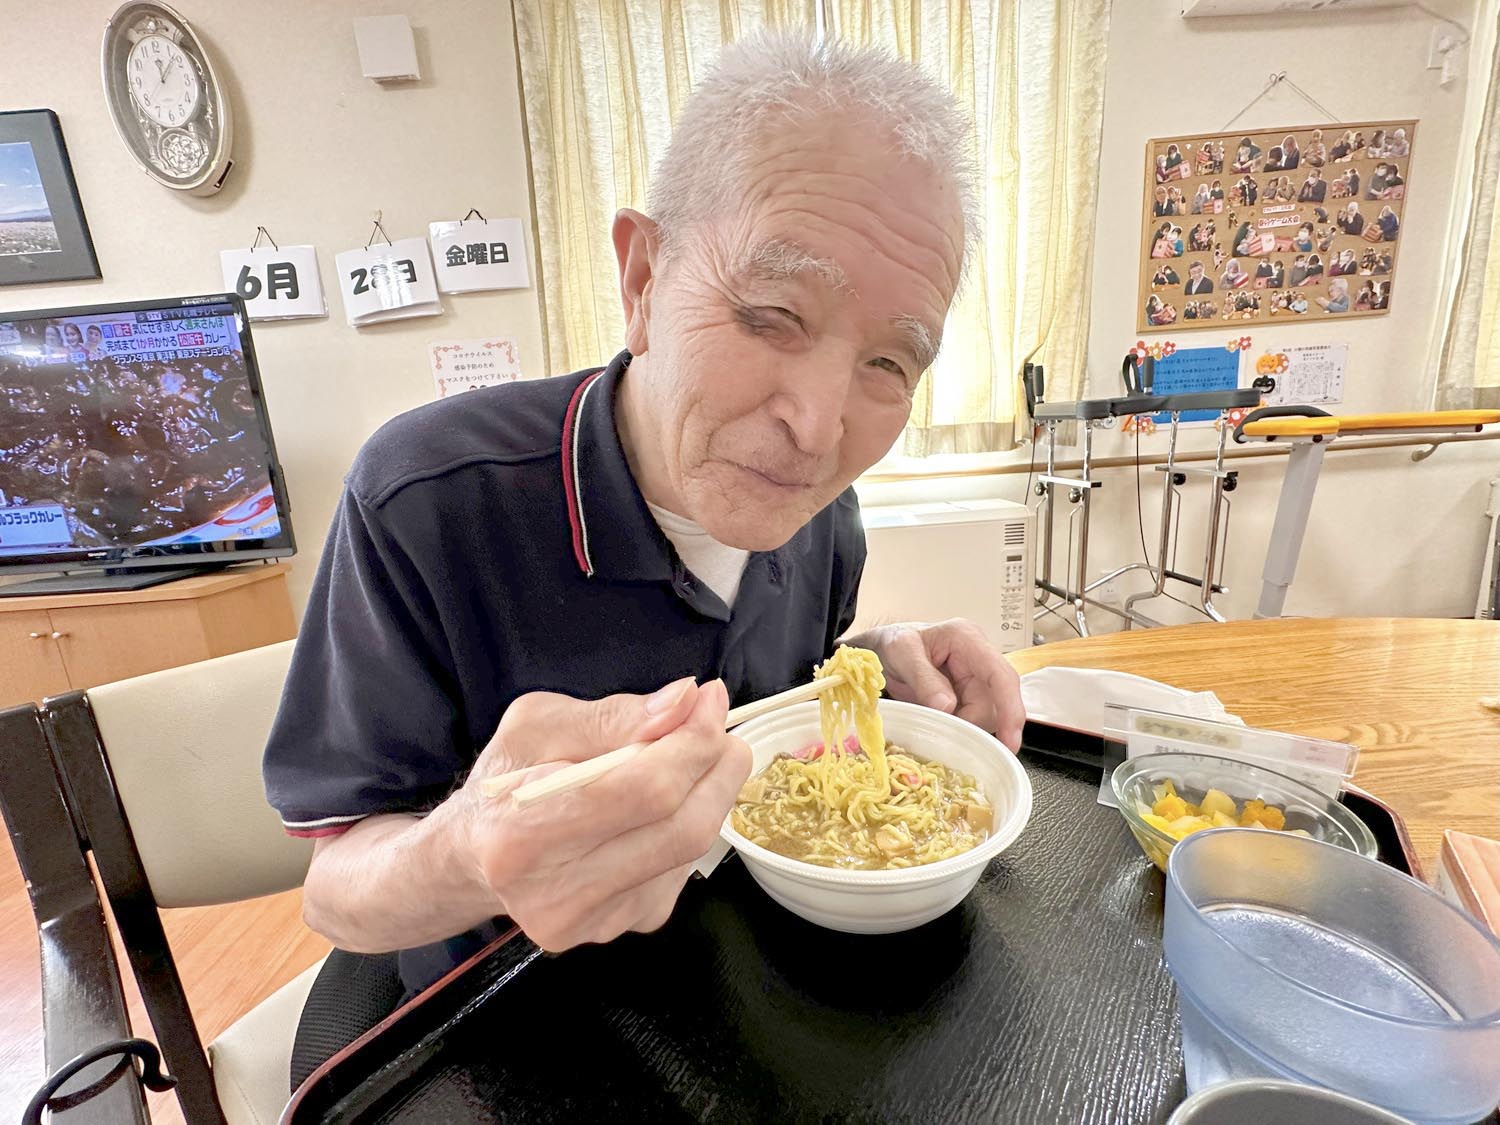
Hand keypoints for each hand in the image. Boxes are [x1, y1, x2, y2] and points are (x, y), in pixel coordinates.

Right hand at [453, 678, 750, 950]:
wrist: (473, 860)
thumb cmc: (504, 783)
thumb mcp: (536, 726)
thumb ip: (612, 716)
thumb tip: (685, 701)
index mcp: (524, 835)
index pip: (644, 791)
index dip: (691, 742)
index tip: (709, 700)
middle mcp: (559, 894)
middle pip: (682, 828)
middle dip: (717, 768)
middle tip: (719, 729)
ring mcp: (595, 921)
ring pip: (690, 849)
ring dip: (707, 794)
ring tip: (688, 759)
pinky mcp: (622, 927)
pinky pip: (681, 868)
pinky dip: (685, 824)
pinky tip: (656, 809)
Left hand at [843, 619, 1024, 751]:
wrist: (883, 650)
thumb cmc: (893, 643)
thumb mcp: (901, 653)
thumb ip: (923, 678)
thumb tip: (947, 706)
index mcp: (967, 639)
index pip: (1001, 676)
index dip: (1011, 709)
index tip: (1009, 740)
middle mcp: (979, 659)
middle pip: (994, 704)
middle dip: (969, 723)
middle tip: (938, 728)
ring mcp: (975, 680)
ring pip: (984, 717)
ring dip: (961, 727)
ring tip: (931, 718)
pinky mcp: (968, 697)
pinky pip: (972, 721)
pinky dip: (957, 730)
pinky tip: (939, 724)